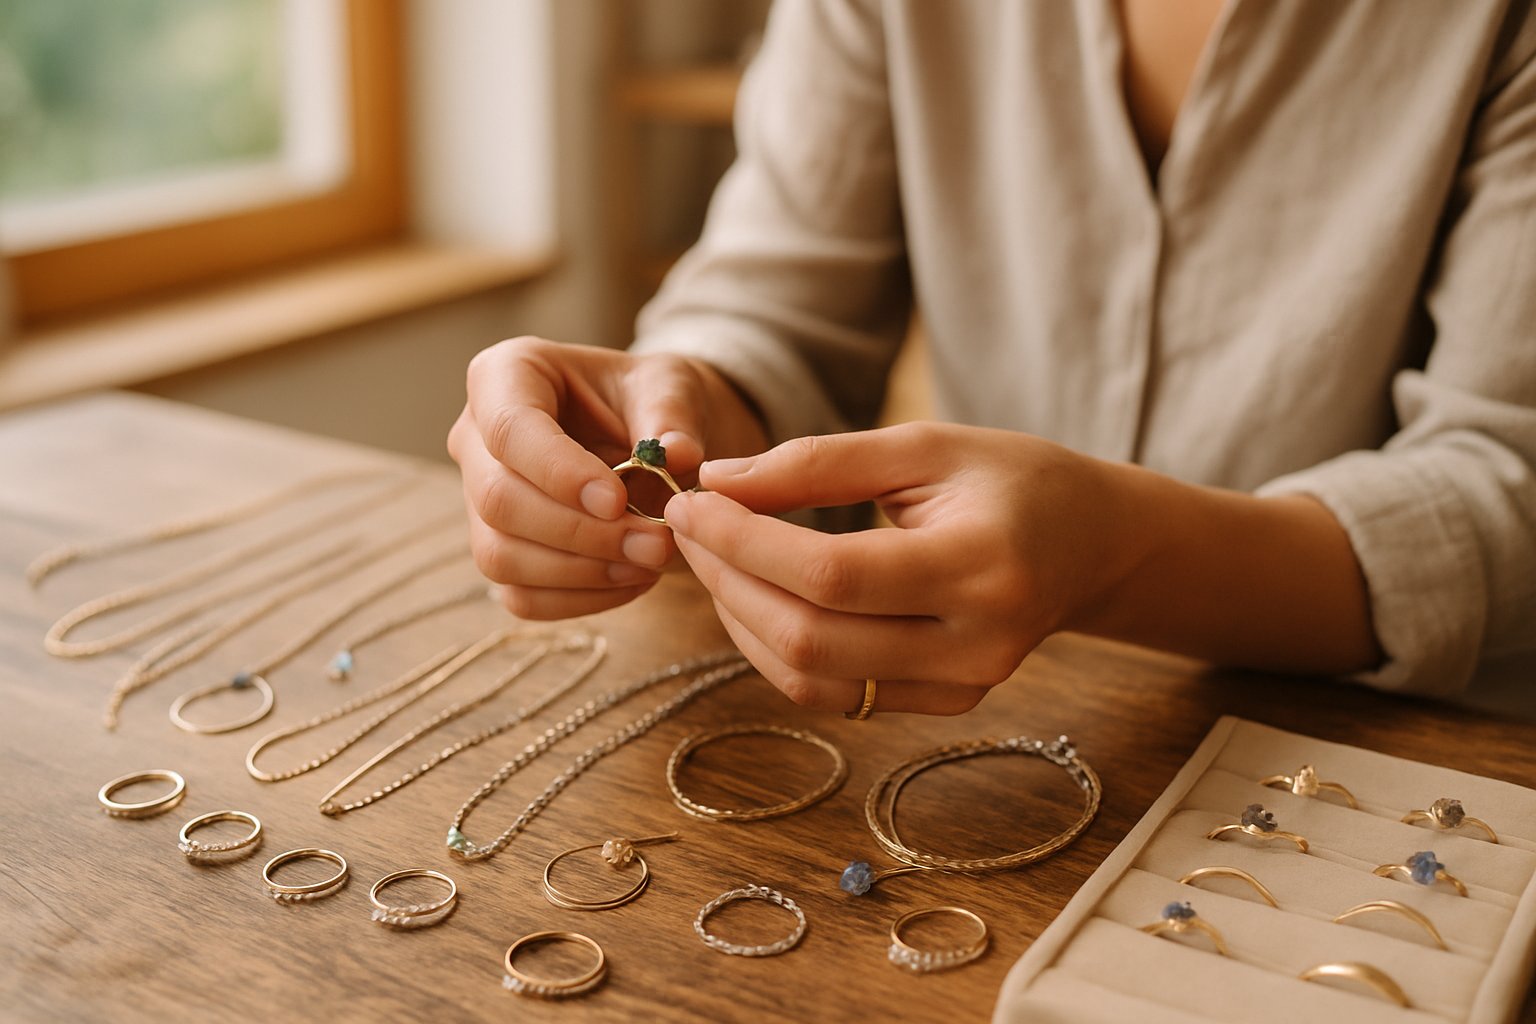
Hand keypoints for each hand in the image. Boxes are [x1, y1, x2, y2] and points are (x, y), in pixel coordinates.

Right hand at [448, 336, 766, 619]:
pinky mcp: (500, 550)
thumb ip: (673, 416)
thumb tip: (678, 454)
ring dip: (582, 572)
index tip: (618, 501)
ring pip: (499, 555)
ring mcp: (479, 499)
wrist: (653, 434)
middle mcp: (477, 438)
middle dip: (580, 533)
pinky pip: (520, 595)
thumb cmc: (652, 398)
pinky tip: (632, 581)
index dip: (559, 473)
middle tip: (656, 544)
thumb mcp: (672, 386)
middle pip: (498, 500)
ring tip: (651, 562)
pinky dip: (579, 599)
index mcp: (506, 376)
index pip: (509, 429)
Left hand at [663, 422, 1143, 714]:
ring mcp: (962, 688)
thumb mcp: (923, 446)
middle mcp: (976, 645)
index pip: (832, 574)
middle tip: (690, 527)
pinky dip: (775, 648)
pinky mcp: (943, 705)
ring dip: (741, 620)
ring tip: (715, 558)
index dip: (745, 542)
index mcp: (982, 567)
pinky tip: (756, 597)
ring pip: (811, 679)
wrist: (1091, 545)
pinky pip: (833, 695)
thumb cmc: (1012, 479)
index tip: (692, 502)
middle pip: (811, 638)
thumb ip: (819, 463)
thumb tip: (718, 482)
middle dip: (729, 581)